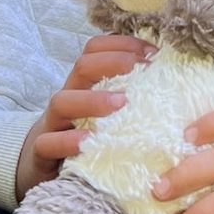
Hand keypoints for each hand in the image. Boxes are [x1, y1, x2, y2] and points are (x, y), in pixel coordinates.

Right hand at [14, 35, 151, 202]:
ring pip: (62, 101)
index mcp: (85, 84)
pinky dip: (68, 140)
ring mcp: (52, 123)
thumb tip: (172, 79)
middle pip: (82, 66)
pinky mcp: (41, 152)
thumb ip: (130, 95)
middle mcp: (69, 97)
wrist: (42, 169)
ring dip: (93, 100)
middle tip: (142, 70)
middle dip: (112, 63)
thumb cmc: (85, 136)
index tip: (154, 54)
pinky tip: (89, 141)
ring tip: (121, 104)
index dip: (124, 45)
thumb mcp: (106, 113)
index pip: (96, 49)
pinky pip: (49, 142)